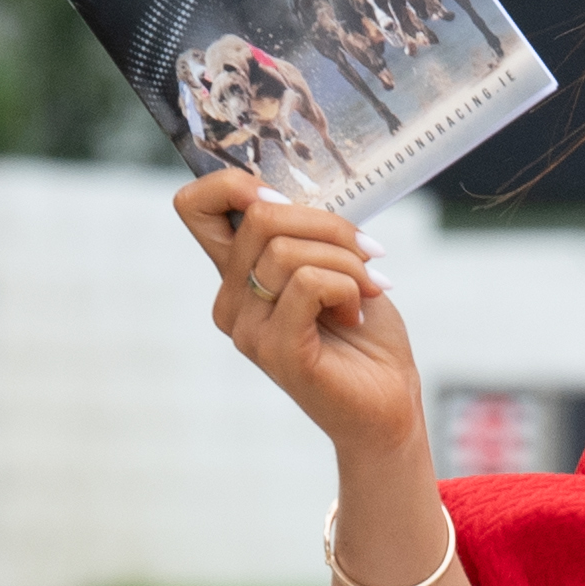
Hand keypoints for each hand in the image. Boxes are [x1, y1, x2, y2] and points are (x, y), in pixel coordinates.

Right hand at [178, 170, 425, 472]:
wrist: (389, 402)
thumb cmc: (364, 332)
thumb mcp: (334, 263)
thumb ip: (302, 231)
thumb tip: (279, 192)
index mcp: (237, 275)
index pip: (195, 206)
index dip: (233, 183)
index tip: (288, 199)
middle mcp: (231, 302)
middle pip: (259, 217)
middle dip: (328, 224)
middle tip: (367, 254)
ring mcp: (248, 330)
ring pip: (288, 250)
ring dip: (346, 261)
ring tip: (366, 291)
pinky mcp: (276, 351)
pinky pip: (307, 284)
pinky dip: (347, 287)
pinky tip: (355, 314)